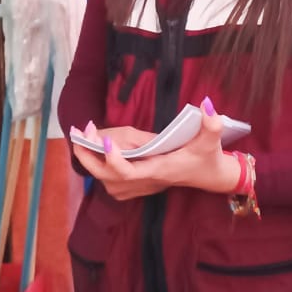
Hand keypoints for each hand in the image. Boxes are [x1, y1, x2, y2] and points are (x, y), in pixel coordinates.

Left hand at [70, 100, 239, 201]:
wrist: (208, 176)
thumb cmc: (207, 156)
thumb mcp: (212, 139)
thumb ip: (212, 123)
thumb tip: (207, 104)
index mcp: (159, 169)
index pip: (129, 171)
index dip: (113, 159)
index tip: (104, 139)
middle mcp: (145, 181)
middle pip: (107, 177)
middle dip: (88, 157)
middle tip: (78, 135)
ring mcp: (140, 187)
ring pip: (105, 181)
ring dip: (90, 161)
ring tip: (81, 138)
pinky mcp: (137, 187)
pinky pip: (110, 183)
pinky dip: (98, 169)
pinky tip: (95, 151)